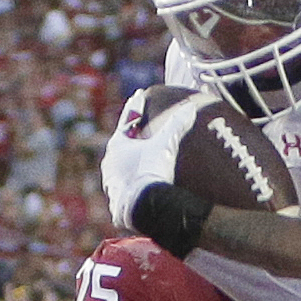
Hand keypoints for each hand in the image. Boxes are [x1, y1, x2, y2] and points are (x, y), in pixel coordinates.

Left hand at [101, 87, 216, 229]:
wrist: (144, 206)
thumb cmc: (151, 170)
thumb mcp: (165, 144)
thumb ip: (177, 125)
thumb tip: (190, 106)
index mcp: (118, 146)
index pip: (128, 121)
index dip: (136, 107)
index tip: (139, 94)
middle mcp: (110, 165)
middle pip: (121, 146)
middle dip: (130, 138)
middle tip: (138, 130)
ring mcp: (112, 186)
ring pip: (120, 171)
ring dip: (129, 166)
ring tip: (138, 164)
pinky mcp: (117, 206)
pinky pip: (125, 192)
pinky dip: (132, 188)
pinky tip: (138, 191)